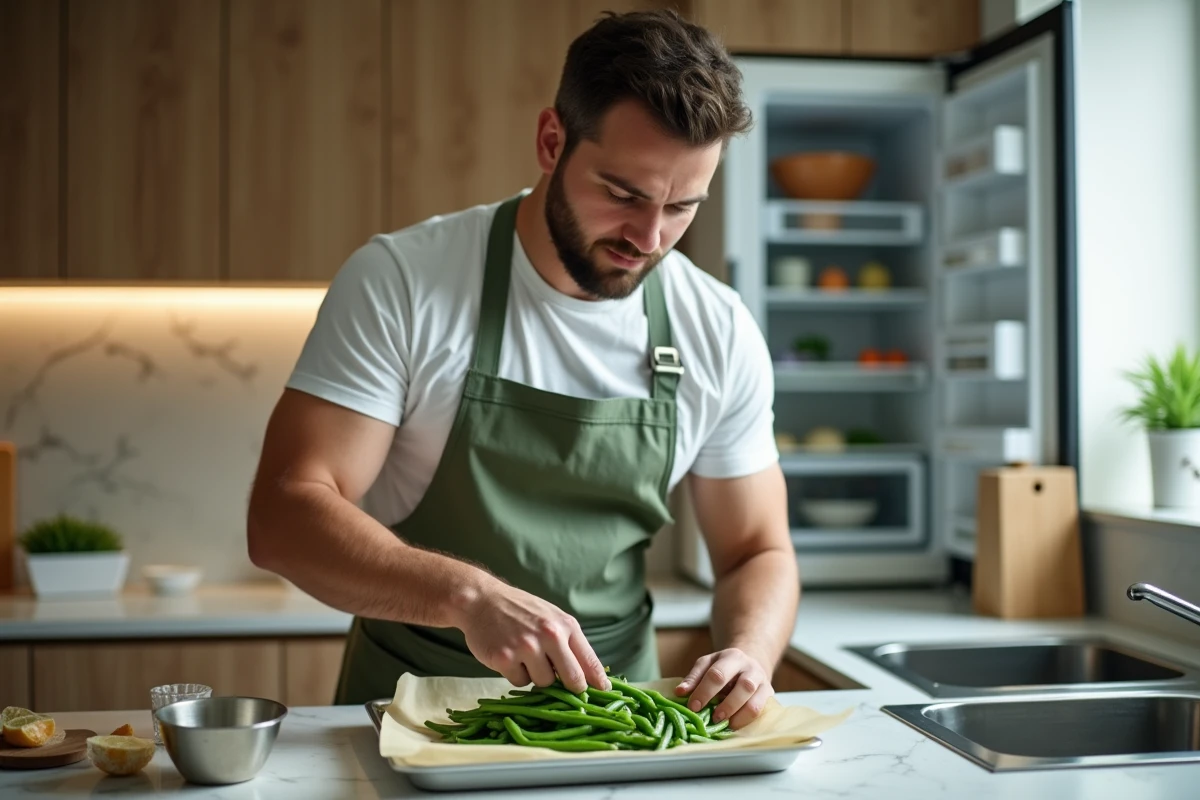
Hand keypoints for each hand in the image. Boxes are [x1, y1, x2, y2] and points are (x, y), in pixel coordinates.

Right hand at [455, 578, 609, 693]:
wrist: (481, 599)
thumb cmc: (520, 610)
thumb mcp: (551, 617)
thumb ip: (569, 642)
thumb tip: (589, 674)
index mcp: (565, 625)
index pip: (589, 660)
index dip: (598, 680)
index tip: (604, 692)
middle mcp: (549, 635)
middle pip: (572, 678)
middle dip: (572, 688)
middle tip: (566, 688)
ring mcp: (526, 647)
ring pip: (544, 683)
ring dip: (537, 676)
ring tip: (525, 656)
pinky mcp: (505, 658)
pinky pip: (519, 682)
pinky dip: (516, 674)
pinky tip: (509, 656)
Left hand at [675, 648, 772, 729]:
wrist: (749, 663)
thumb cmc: (723, 667)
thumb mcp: (707, 665)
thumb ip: (693, 678)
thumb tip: (679, 692)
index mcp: (732, 657)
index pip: (718, 674)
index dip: (704, 692)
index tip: (693, 707)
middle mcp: (751, 668)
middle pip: (743, 686)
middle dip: (727, 705)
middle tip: (713, 718)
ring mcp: (763, 682)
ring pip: (756, 701)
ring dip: (739, 715)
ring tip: (725, 724)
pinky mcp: (769, 695)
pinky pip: (761, 711)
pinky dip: (747, 721)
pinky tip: (735, 725)